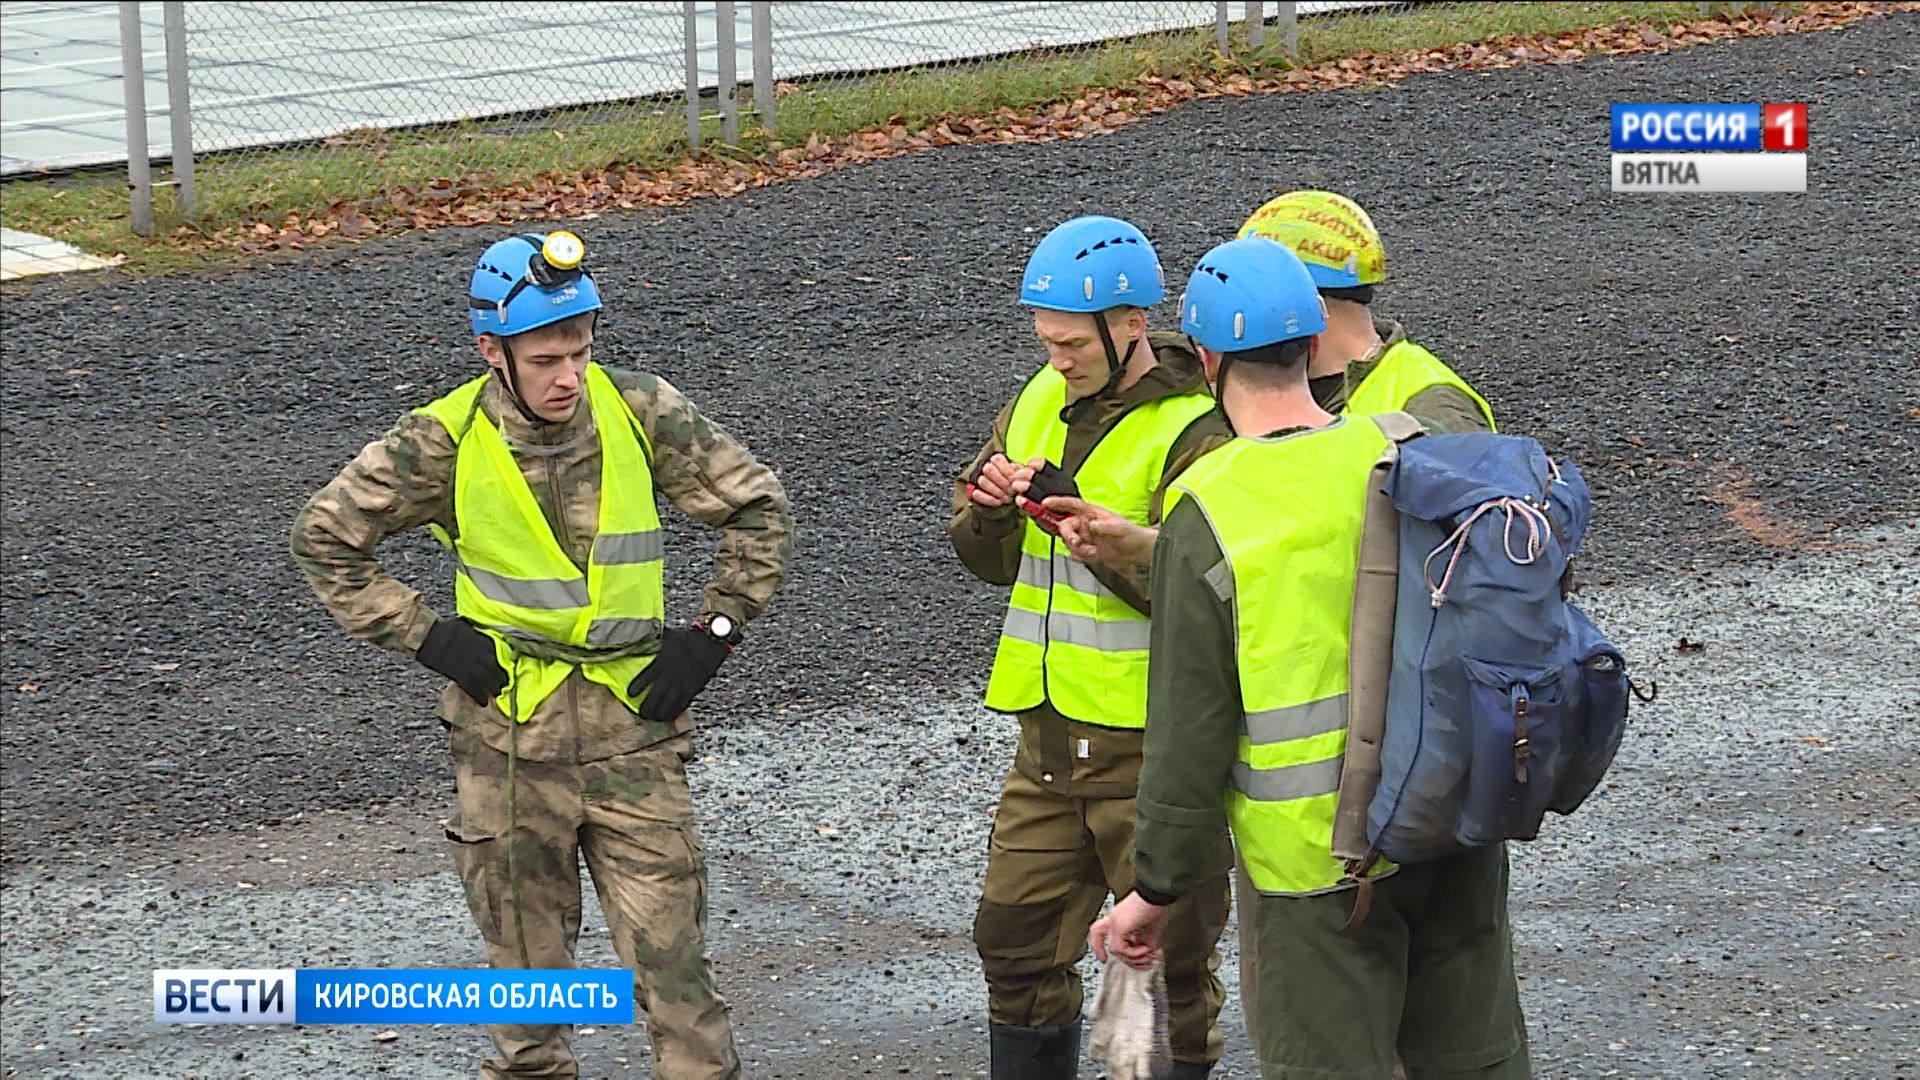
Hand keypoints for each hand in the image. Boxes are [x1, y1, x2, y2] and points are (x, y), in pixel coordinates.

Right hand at [415, 617, 507, 705]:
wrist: (430, 637)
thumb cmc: (446, 628)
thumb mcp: (467, 626)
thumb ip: (478, 632)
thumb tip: (482, 633)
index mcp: (483, 642)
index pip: (500, 654)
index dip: (504, 662)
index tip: (507, 667)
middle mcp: (481, 655)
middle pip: (496, 669)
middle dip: (502, 677)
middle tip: (505, 684)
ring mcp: (471, 666)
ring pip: (488, 680)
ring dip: (493, 688)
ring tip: (497, 693)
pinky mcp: (460, 676)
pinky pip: (473, 688)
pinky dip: (479, 696)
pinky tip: (483, 702)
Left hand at [627, 626, 730, 721]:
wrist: (709, 643)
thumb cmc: (687, 639)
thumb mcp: (665, 637)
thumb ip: (652, 642)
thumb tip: (638, 639)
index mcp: (661, 663)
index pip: (644, 680)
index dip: (635, 689)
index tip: (630, 694)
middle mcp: (669, 677)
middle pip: (654, 698)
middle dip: (646, 708)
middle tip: (641, 713)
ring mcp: (681, 685)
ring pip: (667, 706)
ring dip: (658, 714)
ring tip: (653, 718)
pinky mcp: (692, 690)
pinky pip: (681, 706)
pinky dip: (674, 712)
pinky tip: (669, 716)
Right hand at [967, 454, 1034, 508]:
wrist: (1009, 498)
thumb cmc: (1015, 484)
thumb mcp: (1020, 475)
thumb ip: (1019, 471)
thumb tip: (1020, 471)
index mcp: (996, 460)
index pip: (996, 459)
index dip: (1006, 470)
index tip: (1014, 480)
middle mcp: (985, 467)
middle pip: (988, 469)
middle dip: (1002, 482)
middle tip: (1011, 491)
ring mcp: (977, 480)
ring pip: (982, 481)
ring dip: (997, 491)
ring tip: (1007, 498)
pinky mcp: (974, 492)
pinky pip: (977, 494)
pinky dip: (989, 499)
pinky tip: (999, 502)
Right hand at [1041, 496, 1156, 568]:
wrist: (1139, 554)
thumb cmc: (1133, 535)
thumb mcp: (1121, 528)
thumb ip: (1104, 526)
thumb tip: (1091, 524)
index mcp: (1093, 513)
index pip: (1072, 505)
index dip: (1058, 502)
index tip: (1046, 503)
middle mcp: (1086, 524)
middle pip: (1065, 525)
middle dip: (1068, 535)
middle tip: (1075, 542)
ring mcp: (1086, 538)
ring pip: (1069, 542)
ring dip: (1078, 549)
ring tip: (1093, 552)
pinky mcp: (1087, 550)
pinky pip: (1075, 554)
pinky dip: (1081, 557)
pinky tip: (1093, 556)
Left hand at [1090, 891, 1171, 969]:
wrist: (1156, 895)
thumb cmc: (1156, 906)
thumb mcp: (1152, 928)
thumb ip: (1148, 941)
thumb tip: (1150, 952)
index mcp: (1120, 917)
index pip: (1105, 931)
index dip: (1100, 944)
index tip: (1104, 957)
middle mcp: (1115, 919)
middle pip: (1097, 934)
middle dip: (1100, 951)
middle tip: (1105, 961)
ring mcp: (1115, 922)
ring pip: (1113, 948)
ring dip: (1132, 957)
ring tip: (1145, 955)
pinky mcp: (1119, 927)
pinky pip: (1120, 948)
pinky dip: (1133, 953)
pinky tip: (1144, 949)